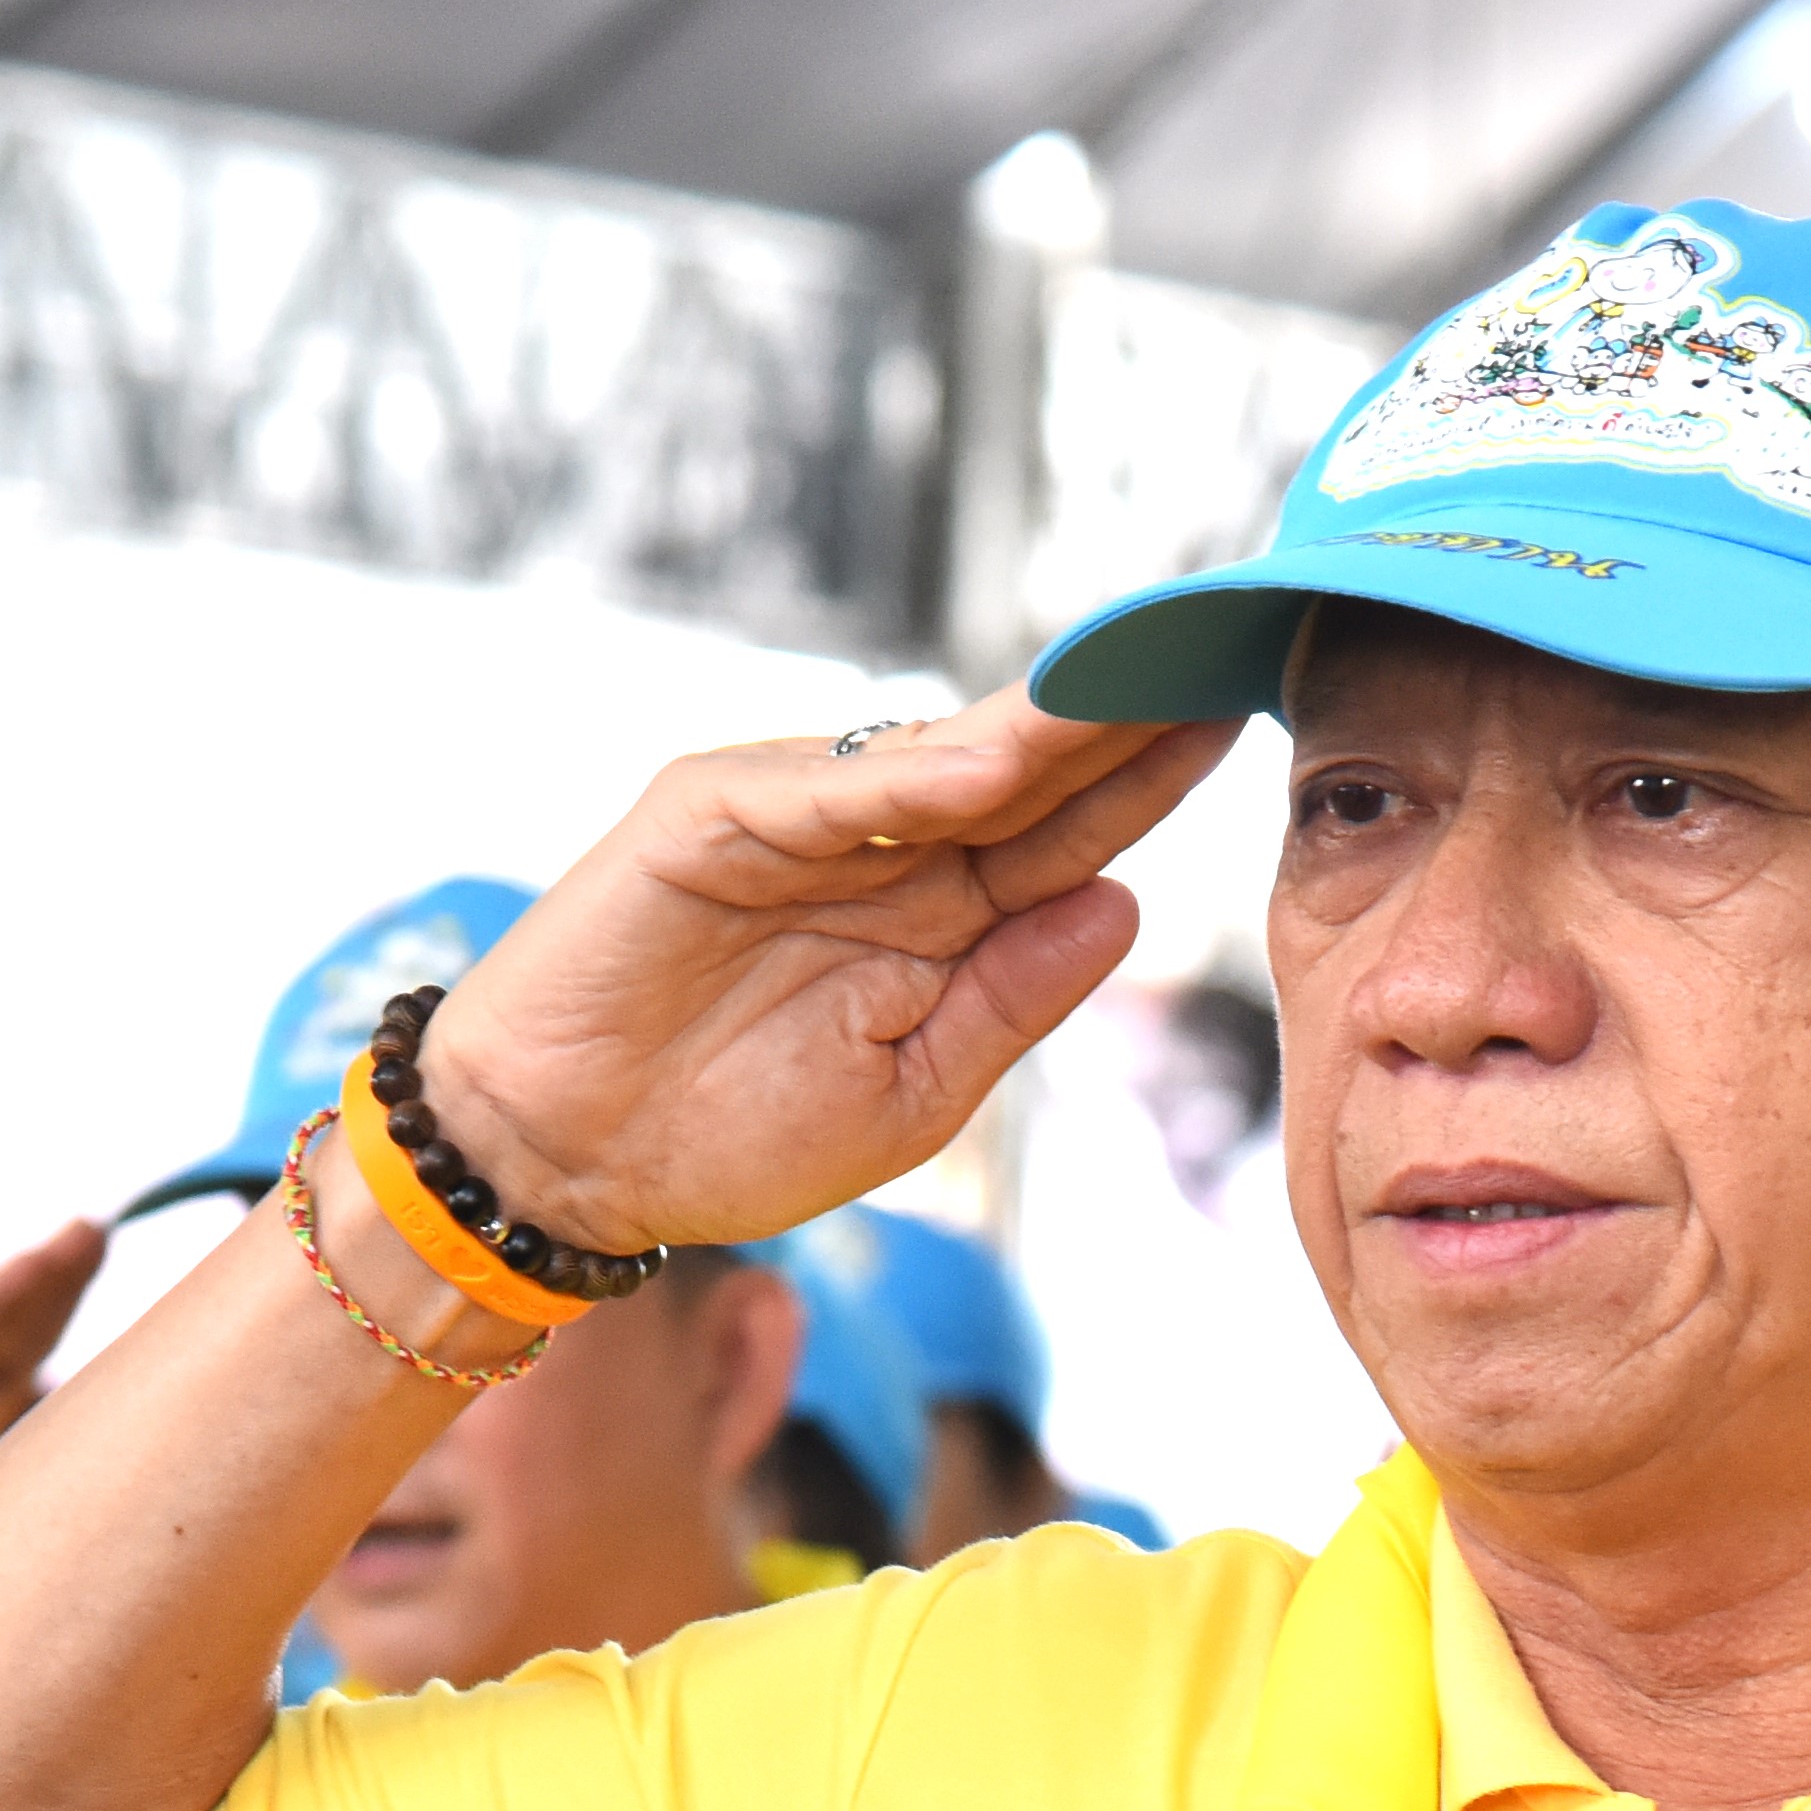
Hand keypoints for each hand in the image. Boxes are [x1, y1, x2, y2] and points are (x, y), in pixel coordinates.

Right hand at [415, 695, 1236, 1256]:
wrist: (565, 1162)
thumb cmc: (727, 1134)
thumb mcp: (912, 1094)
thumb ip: (1012, 997)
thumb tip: (1128, 904)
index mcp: (938, 915)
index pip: (1068, 830)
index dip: (1151, 778)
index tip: (1245, 719)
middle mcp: (880, 847)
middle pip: (1026, 770)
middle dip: (1123, 715)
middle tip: (1228, 647)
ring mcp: (797, 818)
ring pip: (938, 756)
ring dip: (1043, 722)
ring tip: (1145, 679)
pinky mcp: (710, 812)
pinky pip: (826, 790)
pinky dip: (907, 775)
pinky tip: (999, 760)